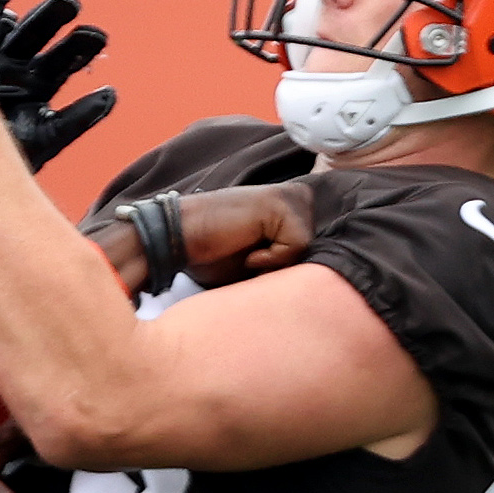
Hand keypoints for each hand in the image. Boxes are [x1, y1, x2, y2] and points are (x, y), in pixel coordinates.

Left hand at [0, 0, 114, 208]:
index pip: (24, 29)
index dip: (43, 14)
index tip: (59, 1)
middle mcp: (16, 77)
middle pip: (44, 44)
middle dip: (60, 24)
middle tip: (73, 7)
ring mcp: (29, 105)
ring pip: (59, 74)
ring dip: (79, 55)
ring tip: (97, 38)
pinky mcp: (38, 137)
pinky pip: (67, 124)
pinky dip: (89, 110)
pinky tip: (106, 95)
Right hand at [88, 178, 317, 296]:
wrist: (177, 240)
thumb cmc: (212, 256)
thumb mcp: (258, 265)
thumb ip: (287, 265)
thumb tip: (316, 296)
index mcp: (294, 208)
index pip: (315, 252)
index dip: (285, 269)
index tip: (252, 262)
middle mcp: (297, 196)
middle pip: (316, 251)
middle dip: (282, 266)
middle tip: (248, 258)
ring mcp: (292, 196)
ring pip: (308, 249)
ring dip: (274, 263)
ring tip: (245, 252)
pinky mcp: (281, 204)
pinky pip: (296, 247)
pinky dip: (268, 259)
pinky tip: (245, 250)